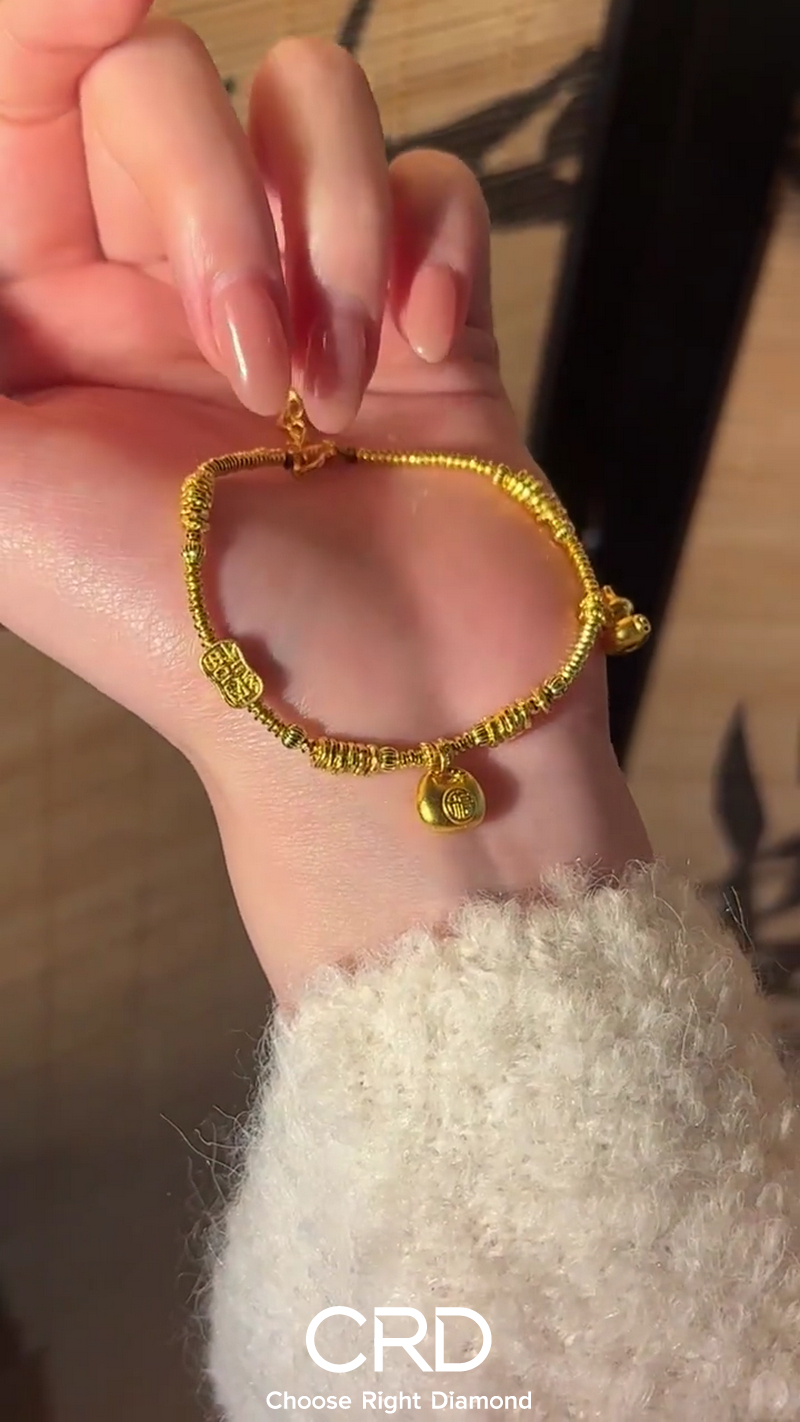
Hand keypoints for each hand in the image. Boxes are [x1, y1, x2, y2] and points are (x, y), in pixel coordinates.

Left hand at [0, 0, 649, 1004]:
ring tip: (336, 385)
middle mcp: (158, 290)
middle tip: (244, 357)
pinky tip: (427, 351)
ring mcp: (299, 295)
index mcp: (34, 316)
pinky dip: (434, 246)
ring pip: (311, 103)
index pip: (21, 100)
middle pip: (166, 84)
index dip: (50, 23)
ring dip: (332, 231)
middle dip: (211, 201)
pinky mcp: (422, 316)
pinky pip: (433, 180)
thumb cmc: (178, 625)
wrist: (381, 720)